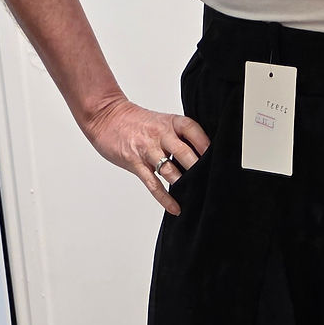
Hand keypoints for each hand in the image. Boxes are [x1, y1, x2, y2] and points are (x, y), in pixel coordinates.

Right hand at [82, 94, 210, 216]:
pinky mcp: (135, 162)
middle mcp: (160, 135)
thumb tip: (204, 157)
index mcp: (170, 122)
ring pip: (169, 169)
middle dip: (197, 168)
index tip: (218, 157)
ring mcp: (147, 149)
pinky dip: (165, 198)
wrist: (106, 117)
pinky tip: (175, 207)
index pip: (192, 130)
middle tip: (211, 181)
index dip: (205, 143)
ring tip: (196, 197)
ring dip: (183, 184)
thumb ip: (180, 137)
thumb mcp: (162, 122)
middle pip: (183, 152)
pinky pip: (153, 183)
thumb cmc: (137, 123)